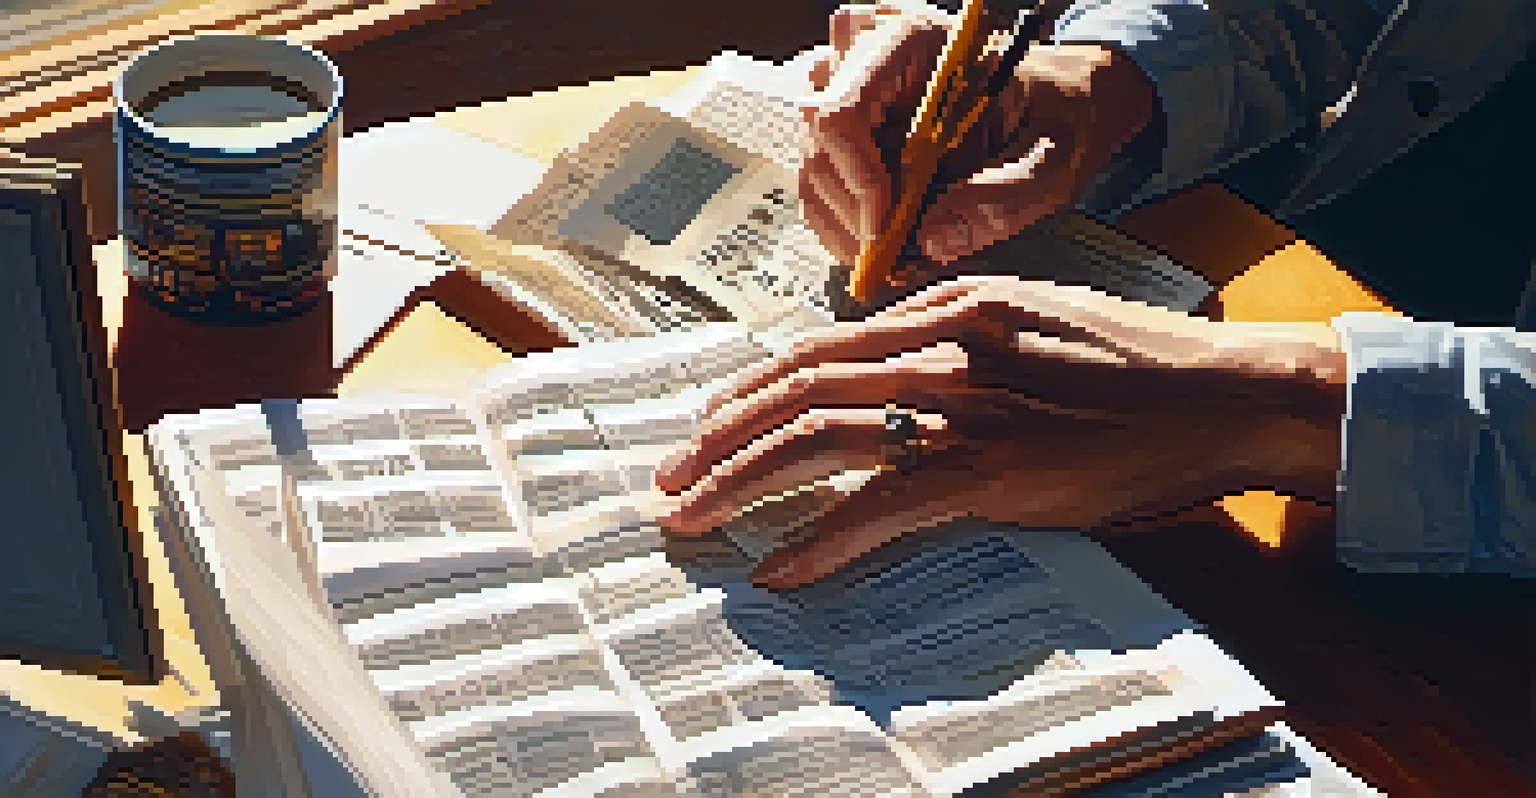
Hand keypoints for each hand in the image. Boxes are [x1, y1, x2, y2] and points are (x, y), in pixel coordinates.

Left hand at [655, 277, 1347, 588]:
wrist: (1220, 393)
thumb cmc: (1135, 365)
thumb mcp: (1033, 319)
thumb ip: (953, 337)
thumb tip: (883, 369)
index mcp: (947, 308)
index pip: (819, 345)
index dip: (752, 387)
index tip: (711, 421)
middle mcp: (941, 347)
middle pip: (798, 387)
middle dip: (720, 436)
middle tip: (670, 476)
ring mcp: (963, 407)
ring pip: (818, 437)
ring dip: (742, 481)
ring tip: (691, 515)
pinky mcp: (991, 470)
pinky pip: (880, 507)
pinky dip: (821, 540)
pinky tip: (780, 567)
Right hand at [801, 2, 1160, 268]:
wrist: (1056, 104)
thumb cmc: (1055, 116)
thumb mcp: (1053, 156)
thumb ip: (1005, 195)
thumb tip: (933, 241)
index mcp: (912, 43)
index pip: (842, 110)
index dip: (857, 178)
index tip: (889, 228)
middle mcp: (867, 60)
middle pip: (818, 146)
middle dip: (853, 213)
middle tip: (897, 256)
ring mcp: (850, 95)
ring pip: (812, 170)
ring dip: (844, 226)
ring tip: (894, 257)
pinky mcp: (847, 133)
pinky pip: (820, 186)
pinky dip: (844, 228)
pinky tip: (884, 245)